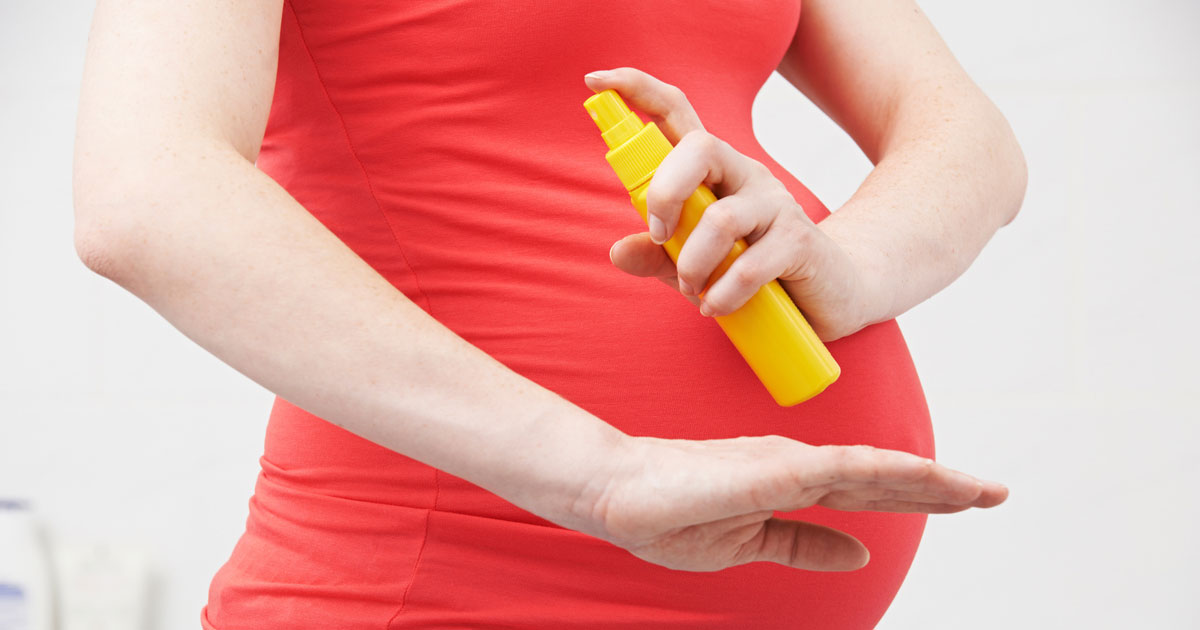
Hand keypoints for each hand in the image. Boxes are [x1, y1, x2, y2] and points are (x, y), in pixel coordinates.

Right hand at [573, 434, 1007, 571]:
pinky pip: (842, 470)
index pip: (870, 487)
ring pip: (875, 468)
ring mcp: (788, 462)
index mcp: (792, 480)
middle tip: (997, 492)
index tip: (969, 498)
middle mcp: (799, 464)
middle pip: (885, 475)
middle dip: (943, 486)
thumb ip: (805, 545)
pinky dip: (887, 472)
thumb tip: (861, 555)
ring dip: (930, 479)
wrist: (617, 494)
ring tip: (979, 490)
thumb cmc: (671, 515)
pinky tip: (923, 478)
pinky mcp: (772, 467)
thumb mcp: (751, 543)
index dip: (920, 493)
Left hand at [584, 67, 882, 340]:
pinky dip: (723, 293)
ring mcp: (775, 203)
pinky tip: (715, 307)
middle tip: (659, 236)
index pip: (676, 112)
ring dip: (693, 263)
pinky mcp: (799, 239)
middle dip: (664, 193)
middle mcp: (744, 173)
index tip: (597, 80)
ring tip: (692, 291)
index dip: (637, 90)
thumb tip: (617, 251)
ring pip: (720, 218)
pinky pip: (750, 264)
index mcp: (713, 170)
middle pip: (699, 148)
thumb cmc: (752, 271)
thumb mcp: (694, 265)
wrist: (830, 294)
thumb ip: (656, 256)